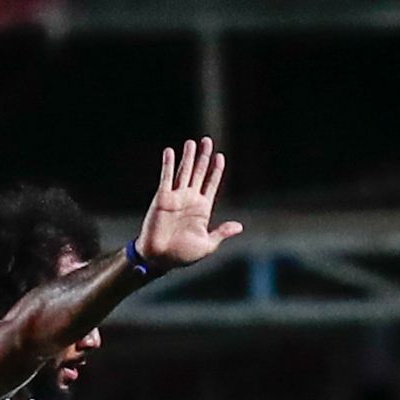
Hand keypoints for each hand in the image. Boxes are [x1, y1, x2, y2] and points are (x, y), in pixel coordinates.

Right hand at [137, 138, 242, 269]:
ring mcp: (176, 197)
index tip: (221, 157)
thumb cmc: (183, 255)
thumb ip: (222, 232)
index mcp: (202, 209)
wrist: (160, 259)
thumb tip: (239, 226)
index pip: (211, 184)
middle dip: (204, 157)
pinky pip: (166, 178)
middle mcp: (190, 200)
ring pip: (184, 172)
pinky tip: (170, 151)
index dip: (216, 171)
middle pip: (199, 173)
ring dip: (188, 157)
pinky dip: (168, 164)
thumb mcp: (208, 244)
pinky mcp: (162, 198)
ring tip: (192, 142)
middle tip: (207, 141)